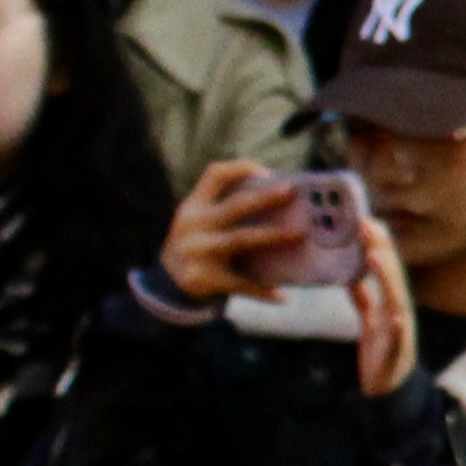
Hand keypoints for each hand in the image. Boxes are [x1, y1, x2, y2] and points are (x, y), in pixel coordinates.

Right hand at [157, 161, 313, 303]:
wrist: (166, 282)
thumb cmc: (196, 243)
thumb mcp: (197, 219)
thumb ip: (221, 207)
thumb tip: (276, 196)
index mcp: (194, 206)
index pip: (214, 176)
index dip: (240, 168)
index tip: (266, 172)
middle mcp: (194, 225)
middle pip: (234, 206)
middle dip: (264, 198)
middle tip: (291, 191)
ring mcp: (198, 252)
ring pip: (240, 240)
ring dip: (271, 236)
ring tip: (299, 234)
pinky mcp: (204, 278)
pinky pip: (240, 283)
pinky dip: (262, 291)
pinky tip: (282, 297)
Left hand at [348, 217, 416, 398]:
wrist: (392, 391)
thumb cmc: (382, 355)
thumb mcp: (370, 321)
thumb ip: (364, 299)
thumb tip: (352, 277)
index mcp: (392, 305)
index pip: (387, 269)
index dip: (378, 245)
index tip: (366, 220)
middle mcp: (400, 313)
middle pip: (393, 277)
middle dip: (381, 250)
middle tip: (367, 224)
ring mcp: (400, 332)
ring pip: (396, 299)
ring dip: (387, 278)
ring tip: (374, 256)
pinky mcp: (395, 354)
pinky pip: (398, 340)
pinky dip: (398, 328)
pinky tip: (396, 316)